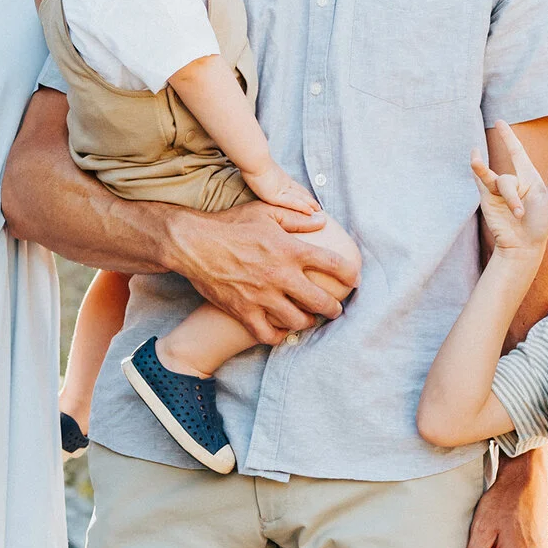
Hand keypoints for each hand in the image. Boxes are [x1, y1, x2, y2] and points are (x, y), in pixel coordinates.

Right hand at [167, 202, 353, 344]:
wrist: (193, 244)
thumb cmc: (229, 225)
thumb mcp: (264, 212)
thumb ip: (296, 217)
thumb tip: (322, 219)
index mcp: (290, 250)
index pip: (334, 265)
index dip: (351, 275)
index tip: (354, 280)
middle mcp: (281, 276)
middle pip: (321, 302)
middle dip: (334, 308)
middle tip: (334, 309)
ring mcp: (262, 297)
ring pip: (298, 321)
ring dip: (308, 321)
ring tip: (308, 318)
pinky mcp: (244, 312)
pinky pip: (269, 334)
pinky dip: (280, 336)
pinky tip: (282, 330)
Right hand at [244, 163, 322, 216]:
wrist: (253, 159)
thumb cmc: (252, 162)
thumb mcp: (259, 168)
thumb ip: (263, 172)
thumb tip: (260, 172)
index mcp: (279, 177)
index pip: (294, 187)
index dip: (303, 193)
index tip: (309, 197)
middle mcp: (283, 183)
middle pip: (300, 192)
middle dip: (309, 200)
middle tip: (318, 206)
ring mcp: (280, 189)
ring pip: (299, 198)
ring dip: (310, 204)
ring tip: (318, 211)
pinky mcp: (276, 196)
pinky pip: (293, 203)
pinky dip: (302, 207)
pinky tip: (310, 212)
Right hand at [471, 123, 547, 259]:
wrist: (523, 246)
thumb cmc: (541, 224)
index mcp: (529, 178)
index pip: (516, 152)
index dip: (507, 137)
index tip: (498, 121)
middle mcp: (512, 182)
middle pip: (506, 178)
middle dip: (511, 192)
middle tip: (519, 212)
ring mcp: (498, 191)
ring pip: (496, 184)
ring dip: (508, 200)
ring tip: (518, 216)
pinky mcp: (487, 199)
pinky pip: (480, 183)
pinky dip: (478, 173)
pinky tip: (475, 162)